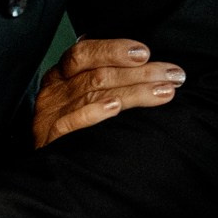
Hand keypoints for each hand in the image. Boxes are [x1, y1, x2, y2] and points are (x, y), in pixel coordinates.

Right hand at [33, 38, 185, 147]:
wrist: (44, 167)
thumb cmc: (72, 123)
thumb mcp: (81, 93)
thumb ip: (104, 75)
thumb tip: (147, 61)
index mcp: (62, 74)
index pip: (84, 53)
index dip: (113, 50)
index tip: (145, 53)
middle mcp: (55, 91)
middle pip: (98, 75)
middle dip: (141, 74)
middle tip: (173, 75)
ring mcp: (51, 115)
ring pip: (93, 96)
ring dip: (133, 92)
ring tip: (164, 92)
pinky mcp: (51, 139)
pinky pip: (70, 123)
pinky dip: (94, 113)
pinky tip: (115, 108)